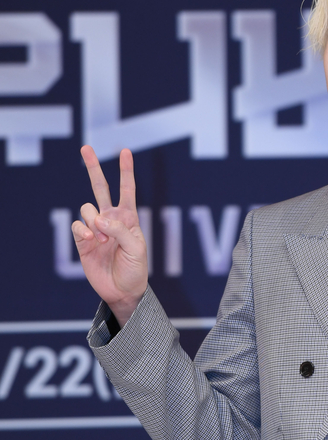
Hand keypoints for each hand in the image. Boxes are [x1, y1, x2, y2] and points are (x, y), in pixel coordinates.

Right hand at [72, 147, 147, 327]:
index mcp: (128, 217)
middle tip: (86, 148)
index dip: (126, 171)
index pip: (127, 189)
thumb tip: (98, 219)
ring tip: (103, 241)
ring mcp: (95, 228)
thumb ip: (120, 230)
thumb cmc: (135, 269)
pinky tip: (91, 241)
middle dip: (93, 167)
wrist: (123, 290)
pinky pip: (78, 225)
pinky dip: (83, 231)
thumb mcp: (136, 248)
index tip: (125, 151)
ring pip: (87, 208)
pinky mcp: (82, 240)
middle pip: (100, 187)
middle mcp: (111, 219)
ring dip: (94, 222)